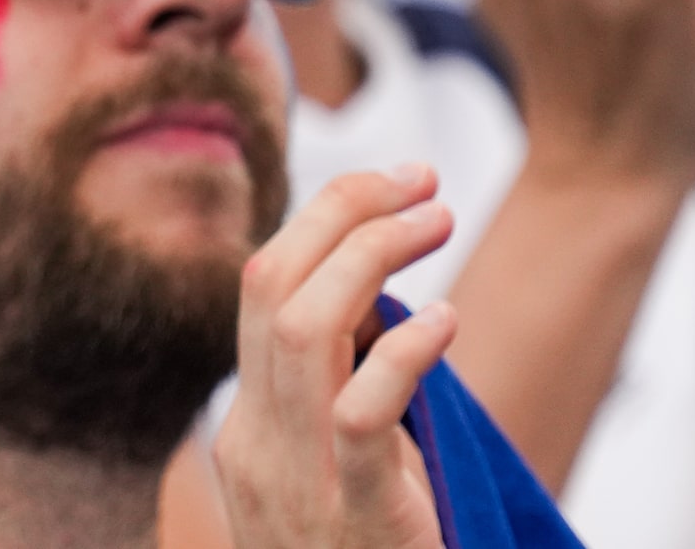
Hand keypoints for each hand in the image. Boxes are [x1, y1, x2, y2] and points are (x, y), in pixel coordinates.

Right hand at [214, 167, 459, 548]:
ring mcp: (295, 481)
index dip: (325, 218)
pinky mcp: (354, 517)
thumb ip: (346, 401)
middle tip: (423, 179)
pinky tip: (446, 320)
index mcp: (247, 427)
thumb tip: (389, 297)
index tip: (397, 182)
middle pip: (271, 282)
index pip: (261, 285)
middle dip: (342, 209)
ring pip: (300, 327)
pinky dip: (403, 352)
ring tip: (438, 222)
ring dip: (371, 254)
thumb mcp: (340, 482)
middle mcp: (254, 441)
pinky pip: (361, 414)